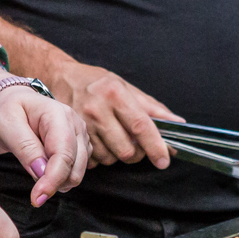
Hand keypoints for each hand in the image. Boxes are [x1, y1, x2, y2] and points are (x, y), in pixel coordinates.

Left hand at [0, 87, 90, 207]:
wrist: (14, 106)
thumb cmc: (8, 111)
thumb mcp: (7, 124)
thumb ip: (25, 147)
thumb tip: (41, 172)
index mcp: (58, 114)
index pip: (64, 153)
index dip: (53, 179)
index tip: (37, 198)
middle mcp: (76, 124)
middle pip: (75, 166)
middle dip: (54, 184)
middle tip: (33, 192)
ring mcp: (81, 135)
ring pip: (78, 172)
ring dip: (58, 182)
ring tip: (35, 172)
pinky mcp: (81, 146)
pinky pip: (76, 171)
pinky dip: (61, 178)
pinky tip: (45, 170)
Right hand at [44, 59, 176, 167]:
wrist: (61, 77)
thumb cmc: (98, 82)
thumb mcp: (127, 87)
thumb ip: (153, 108)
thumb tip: (177, 124)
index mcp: (115, 93)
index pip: (140, 125)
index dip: (155, 146)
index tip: (164, 160)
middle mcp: (97, 109)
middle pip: (126, 150)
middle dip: (137, 153)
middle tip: (136, 144)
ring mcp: (82, 125)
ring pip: (111, 158)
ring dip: (118, 154)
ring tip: (115, 138)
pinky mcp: (71, 137)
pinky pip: (94, 160)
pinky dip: (102, 156)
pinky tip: (100, 141)